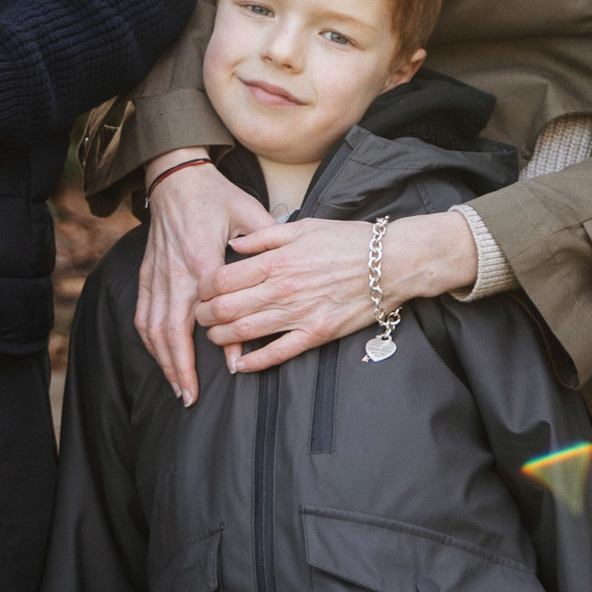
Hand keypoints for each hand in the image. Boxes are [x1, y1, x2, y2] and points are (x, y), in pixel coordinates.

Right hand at [136, 152, 275, 405]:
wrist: (176, 176)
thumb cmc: (216, 195)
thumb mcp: (249, 214)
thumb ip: (265, 247)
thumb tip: (281, 277)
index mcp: (203, 259)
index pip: (211, 311)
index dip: (221, 343)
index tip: (232, 368)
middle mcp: (176, 272)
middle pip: (172, 331)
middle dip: (179, 368)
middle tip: (191, 397)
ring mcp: (158, 274)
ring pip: (154, 327)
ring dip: (163, 361)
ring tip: (176, 388)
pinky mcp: (147, 272)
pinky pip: (143, 313)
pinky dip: (149, 341)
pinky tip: (159, 358)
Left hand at [196, 210, 478, 374]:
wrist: (390, 263)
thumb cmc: (347, 240)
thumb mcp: (303, 226)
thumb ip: (264, 236)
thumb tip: (234, 245)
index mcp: (275, 261)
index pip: (222, 279)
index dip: (204, 288)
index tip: (201, 291)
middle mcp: (281, 289)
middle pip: (227, 308)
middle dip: (206, 315)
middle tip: (200, 316)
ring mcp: (298, 314)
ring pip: (245, 333)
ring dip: (222, 338)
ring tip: (214, 336)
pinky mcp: (315, 334)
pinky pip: (278, 353)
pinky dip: (255, 363)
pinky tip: (240, 365)